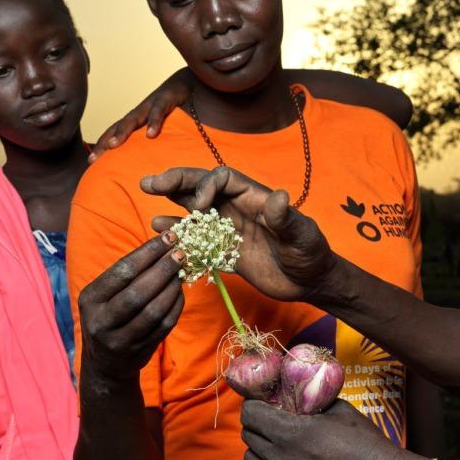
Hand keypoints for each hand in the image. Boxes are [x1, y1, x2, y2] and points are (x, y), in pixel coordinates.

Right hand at [78, 231, 185, 381]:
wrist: (105, 363)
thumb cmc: (108, 316)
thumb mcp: (104, 296)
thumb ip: (126, 274)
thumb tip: (162, 244)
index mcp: (90, 299)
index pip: (122, 271)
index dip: (148, 253)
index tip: (169, 238)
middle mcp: (100, 321)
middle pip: (137, 292)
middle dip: (163, 269)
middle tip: (181, 253)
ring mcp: (119, 340)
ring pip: (153, 311)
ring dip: (172, 288)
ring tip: (183, 271)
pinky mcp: (138, 353)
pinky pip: (163, 326)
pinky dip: (176, 307)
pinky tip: (181, 292)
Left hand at [88, 67, 193, 161]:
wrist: (185, 82)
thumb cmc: (171, 107)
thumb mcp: (159, 125)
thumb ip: (151, 141)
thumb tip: (145, 162)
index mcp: (135, 120)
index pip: (114, 133)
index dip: (102, 146)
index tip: (90, 162)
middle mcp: (138, 113)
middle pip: (117, 128)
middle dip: (104, 143)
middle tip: (93, 159)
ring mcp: (150, 105)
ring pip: (132, 119)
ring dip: (122, 132)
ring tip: (113, 145)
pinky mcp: (165, 98)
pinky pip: (158, 111)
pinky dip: (153, 122)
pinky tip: (151, 134)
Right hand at [142, 166, 339, 303]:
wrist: (309, 281)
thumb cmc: (310, 252)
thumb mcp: (301, 235)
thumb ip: (285, 218)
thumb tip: (278, 197)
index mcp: (253, 197)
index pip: (222, 178)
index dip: (206, 186)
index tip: (200, 207)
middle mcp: (237, 208)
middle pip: (201, 186)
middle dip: (177, 181)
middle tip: (150, 183)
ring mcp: (228, 229)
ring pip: (194, 209)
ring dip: (172, 202)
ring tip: (149, 195)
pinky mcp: (223, 251)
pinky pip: (196, 238)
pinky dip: (178, 233)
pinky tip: (159, 229)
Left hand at [240, 399, 403, 459]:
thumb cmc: (365, 442)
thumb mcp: (339, 409)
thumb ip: (312, 402)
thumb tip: (298, 394)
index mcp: (291, 433)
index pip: (250, 415)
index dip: (254, 405)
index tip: (263, 403)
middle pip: (248, 437)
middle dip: (257, 425)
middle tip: (272, 422)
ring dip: (261, 450)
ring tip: (279, 446)